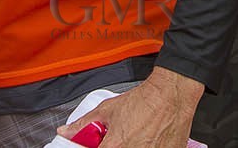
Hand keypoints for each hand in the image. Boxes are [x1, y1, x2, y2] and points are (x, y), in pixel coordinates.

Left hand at [55, 67, 203, 147]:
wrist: (171, 95)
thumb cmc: (144, 101)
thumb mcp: (107, 109)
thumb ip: (83, 124)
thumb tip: (67, 132)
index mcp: (115, 147)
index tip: (98, 145)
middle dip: (113, 146)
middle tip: (119, 139)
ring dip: (131, 146)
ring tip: (135, 137)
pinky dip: (146, 147)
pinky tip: (147, 140)